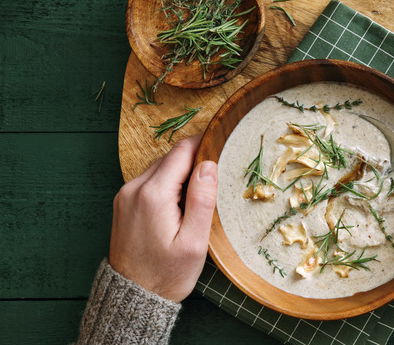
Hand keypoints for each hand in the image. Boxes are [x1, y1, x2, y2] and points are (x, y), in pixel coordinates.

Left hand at [109, 135, 216, 302]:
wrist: (133, 297)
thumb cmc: (167, 274)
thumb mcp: (194, 241)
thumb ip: (202, 199)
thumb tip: (209, 165)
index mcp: (153, 194)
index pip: (182, 152)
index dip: (204, 143)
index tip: (223, 144)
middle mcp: (134, 189)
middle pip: (170, 158)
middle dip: (194, 160)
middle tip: (217, 175)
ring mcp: (125, 196)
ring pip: (160, 168)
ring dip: (181, 173)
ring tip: (201, 193)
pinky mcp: (124, 204)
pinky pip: (150, 181)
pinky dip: (168, 184)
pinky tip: (180, 203)